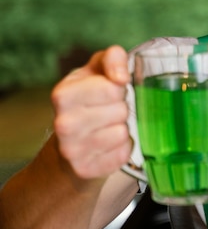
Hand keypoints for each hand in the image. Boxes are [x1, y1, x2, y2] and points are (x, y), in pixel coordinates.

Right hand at [51, 45, 131, 178]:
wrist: (72, 143)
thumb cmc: (90, 99)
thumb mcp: (97, 70)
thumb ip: (112, 58)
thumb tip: (121, 76)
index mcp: (63, 94)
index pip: (113, 88)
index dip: (119, 89)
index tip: (111, 92)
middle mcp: (63, 123)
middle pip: (121, 111)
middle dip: (122, 109)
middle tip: (110, 111)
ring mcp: (72, 150)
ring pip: (122, 134)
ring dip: (123, 129)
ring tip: (109, 127)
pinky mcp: (86, 170)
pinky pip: (122, 154)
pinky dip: (122, 148)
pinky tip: (109, 144)